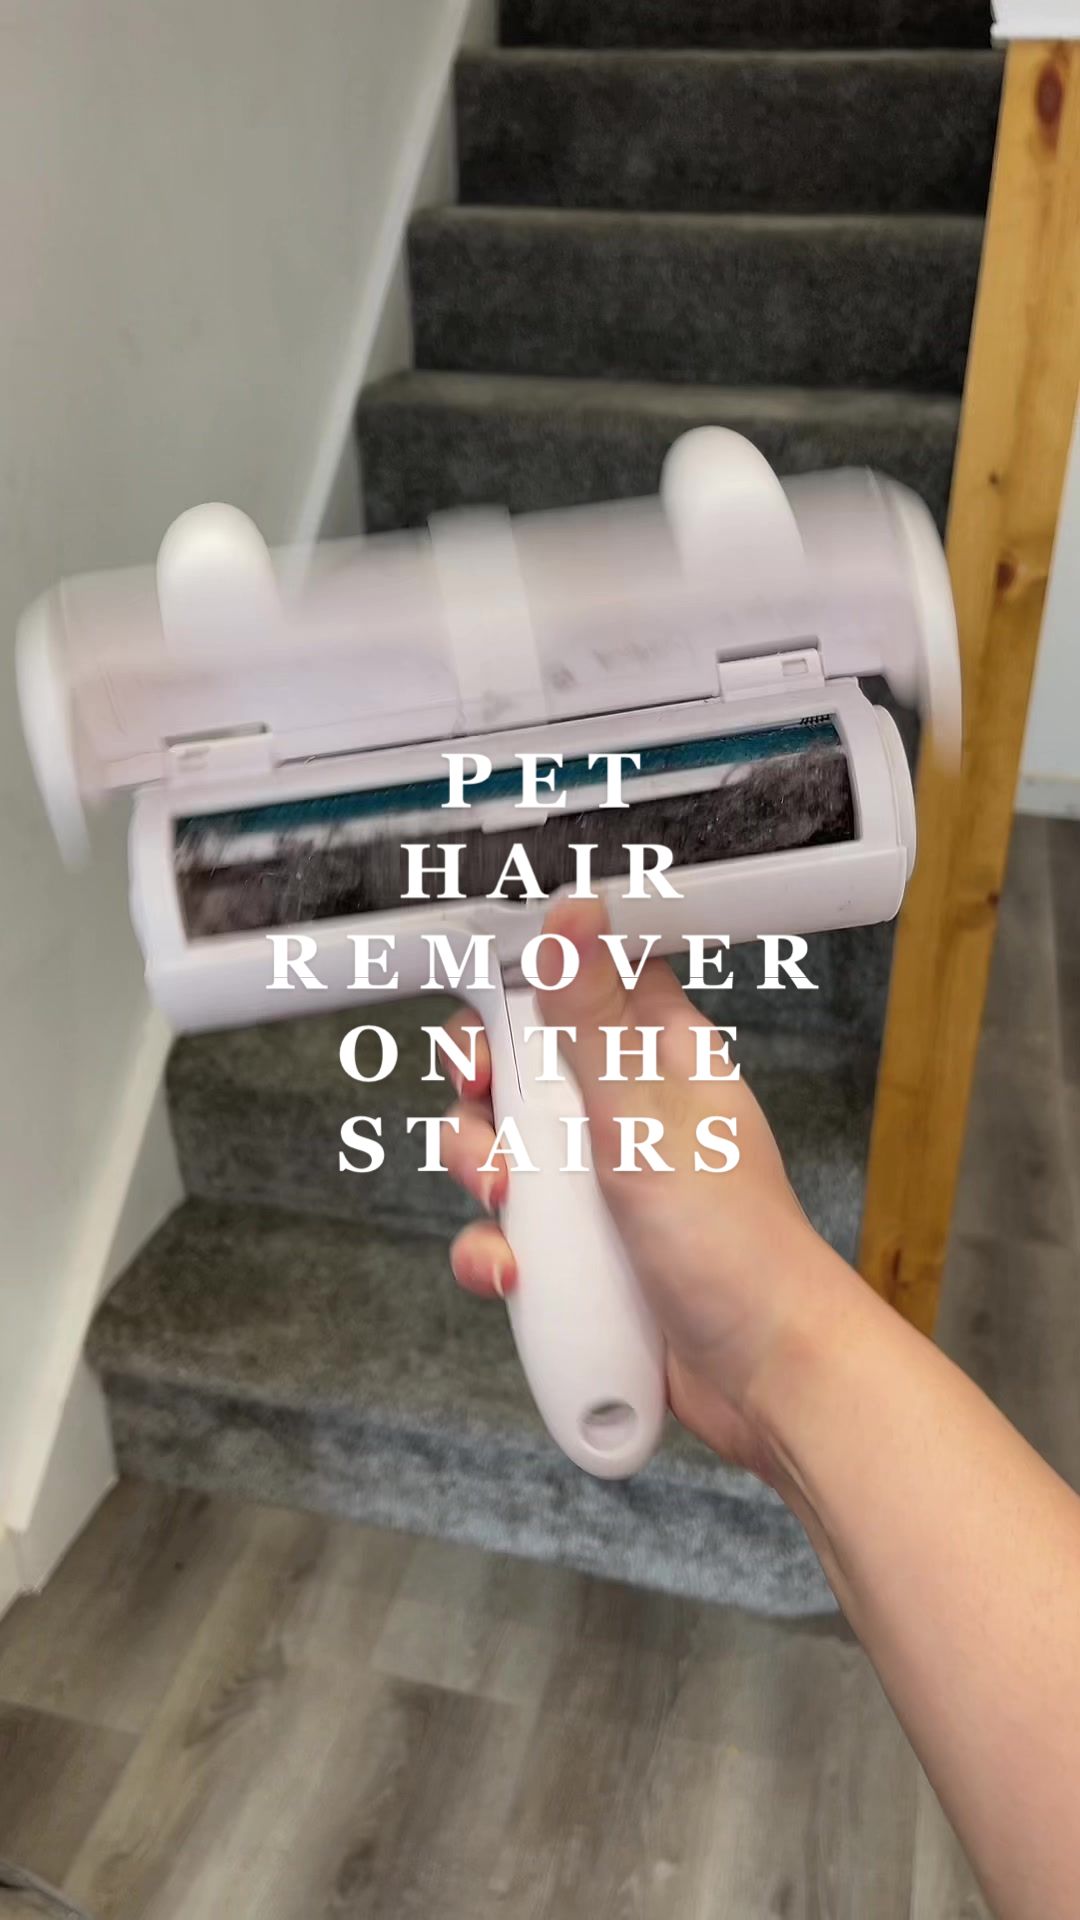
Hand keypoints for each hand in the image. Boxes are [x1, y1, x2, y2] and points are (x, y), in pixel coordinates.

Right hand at [442, 900, 856, 1480]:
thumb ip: (592, 1020)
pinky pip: (508, 1234)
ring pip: (502, 1155)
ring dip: (482, 1185)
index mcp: (658, 1055)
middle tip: (491, 1121)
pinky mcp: (580, 1253)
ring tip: (507, 1209)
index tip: (484, 1012)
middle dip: (482, 1100)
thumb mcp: (645, 1118)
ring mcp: (600, 1185)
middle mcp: (626, 1111)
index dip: (520, 985)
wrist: (764, 1379)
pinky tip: (518, 1276)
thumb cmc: (739, 1247)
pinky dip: (496, 1255)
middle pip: (519, 1069)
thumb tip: (572, 917)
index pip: (580, 980)